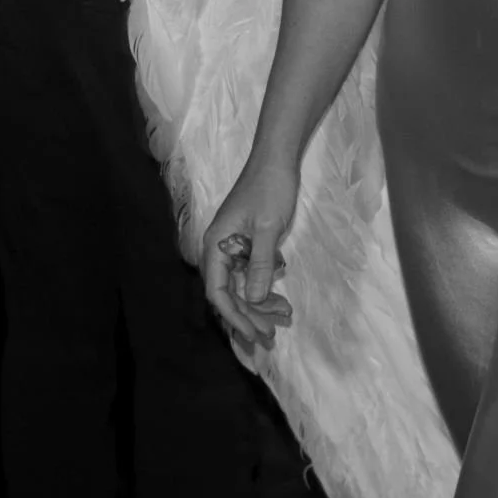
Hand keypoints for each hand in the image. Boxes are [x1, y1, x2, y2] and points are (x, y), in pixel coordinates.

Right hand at [201, 158, 297, 352]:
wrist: (277, 159)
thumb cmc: (270, 189)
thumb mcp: (269, 228)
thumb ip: (260, 264)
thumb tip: (253, 300)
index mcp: (216, 244)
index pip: (217, 291)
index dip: (234, 316)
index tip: (254, 333)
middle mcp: (218, 248)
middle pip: (227, 293)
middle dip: (247, 317)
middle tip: (270, 337)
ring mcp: (232, 246)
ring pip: (239, 286)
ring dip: (257, 306)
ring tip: (281, 320)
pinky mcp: (245, 244)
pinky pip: (249, 274)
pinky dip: (263, 288)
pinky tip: (280, 300)